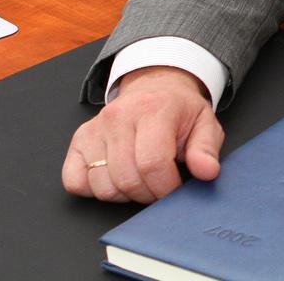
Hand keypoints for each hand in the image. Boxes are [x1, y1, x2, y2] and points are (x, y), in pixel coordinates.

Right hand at [61, 66, 223, 203]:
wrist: (155, 88)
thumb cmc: (179, 110)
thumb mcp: (204, 123)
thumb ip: (206, 149)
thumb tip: (207, 171)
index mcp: (153, 110)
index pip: (153, 164)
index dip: (166, 187)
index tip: (175, 189)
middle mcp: (118, 116)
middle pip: (127, 179)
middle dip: (148, 194)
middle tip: (160, 184)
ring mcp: (95, 128)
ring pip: (103, 186)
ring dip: (124, 194)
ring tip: (140, 177)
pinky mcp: (79, 140)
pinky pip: (75, 181)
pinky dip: (95, 189)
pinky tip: (116, 176)